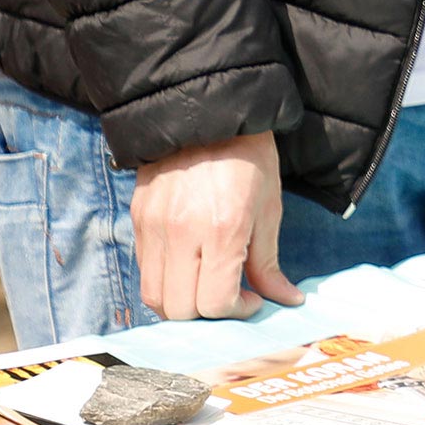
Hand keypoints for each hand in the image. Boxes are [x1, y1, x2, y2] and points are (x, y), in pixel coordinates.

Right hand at [130, 131, 305, 323]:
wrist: (211, 111)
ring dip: (180, 301)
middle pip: (179, 309)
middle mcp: (181, 233)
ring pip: (153, 296)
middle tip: (227, 294)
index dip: (236, 310)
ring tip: (205, 283)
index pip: (214, 302)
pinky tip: (188, 263)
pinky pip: (144, 268)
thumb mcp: (269, 208)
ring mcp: (154, 226)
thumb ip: (269, 263)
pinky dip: (164, 278)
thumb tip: (286, 300)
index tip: (250, 299)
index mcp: (222, 229)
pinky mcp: (138, 218)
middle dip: (206, 312)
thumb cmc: (250, 158)